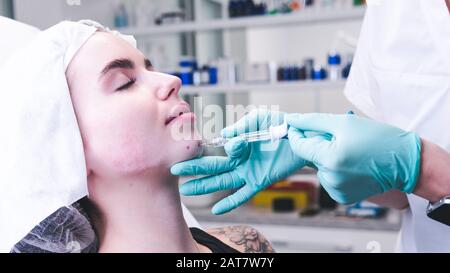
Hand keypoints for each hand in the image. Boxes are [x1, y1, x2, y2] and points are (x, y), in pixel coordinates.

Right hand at [171, 109, 306, 214]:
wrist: (302, 137)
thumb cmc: (281, 125)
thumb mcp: (259, 119)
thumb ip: (241, 125)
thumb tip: (224, 136)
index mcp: (238, 143)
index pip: (220, 148)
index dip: (217, 148)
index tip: (225, 145)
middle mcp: (240, 159)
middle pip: (213, 166)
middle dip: (195, 168)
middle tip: (176, 169)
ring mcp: (248, 171)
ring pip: (223, 180)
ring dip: (205, 185)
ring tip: (187, 189)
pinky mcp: (259, 180)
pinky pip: (243, 194)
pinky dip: (230, 202)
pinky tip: (217, 209)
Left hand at [286, 113, 420, 203]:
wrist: (406, 163)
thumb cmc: (378, 139)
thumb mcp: (344, 123)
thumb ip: (313, 121)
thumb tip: (291, 120)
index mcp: (330, 159)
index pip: (299, 146)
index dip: (296, 133)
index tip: (296, 125)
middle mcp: (331, 178)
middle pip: (311, 156)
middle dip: (318, 144)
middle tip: (339, 137)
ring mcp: (336, 190)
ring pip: (320, 168)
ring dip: (327, 157)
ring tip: (350, 151)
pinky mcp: (342, 197)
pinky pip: (329, 179)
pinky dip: (335, 170)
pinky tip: (352, 164)